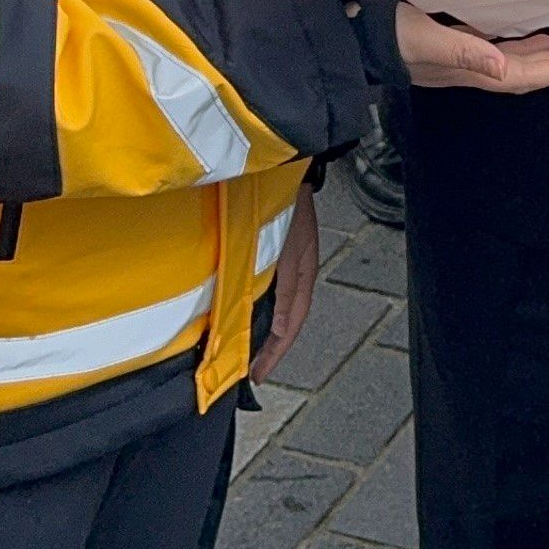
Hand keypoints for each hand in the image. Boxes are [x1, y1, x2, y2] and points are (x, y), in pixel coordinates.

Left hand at [251, 187, 319, 379]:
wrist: (283, 172)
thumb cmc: (284, 207)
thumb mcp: (283, 252)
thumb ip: (281, 290)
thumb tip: (280, 329)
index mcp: (302, 277)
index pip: (291, 326)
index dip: (275, 353)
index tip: (258, 376)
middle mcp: (297, 275)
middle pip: (287, 321)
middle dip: (271, 348)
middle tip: (253, 371)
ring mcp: (288, 265)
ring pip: (278, 308)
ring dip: (265, 330)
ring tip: (249, 350)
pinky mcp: (276, 254)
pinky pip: (270, 292)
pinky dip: (260, 309)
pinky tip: (246, 313)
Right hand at [394, 2, 548, 93]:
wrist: (349, 35)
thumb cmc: (383, 36)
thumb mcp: (424, 39)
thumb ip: (463, 52)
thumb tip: (501, 66)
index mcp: (464, 69)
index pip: (518, 75)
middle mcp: (464, 68)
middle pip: (517, 73)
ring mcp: (455, 59)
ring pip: (504, 61)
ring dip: (533, 56)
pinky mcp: (445, 44)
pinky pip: (487, 47)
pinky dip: (508, 42)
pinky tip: (513, 31)